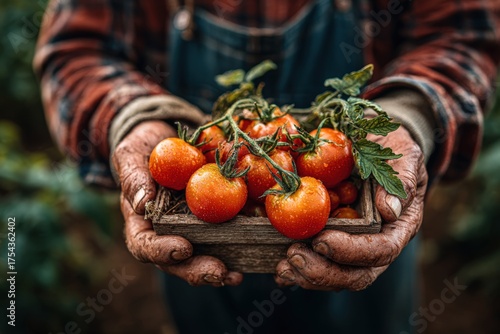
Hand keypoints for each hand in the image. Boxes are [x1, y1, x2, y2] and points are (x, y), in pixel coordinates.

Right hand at [112, 120, 242, 286]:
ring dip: (218, 270)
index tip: (183, 248)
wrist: (165, 140)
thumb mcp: (131, 156)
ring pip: (200, 259)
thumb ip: (134, 178)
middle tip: (218, 273)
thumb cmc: (142, 149)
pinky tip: (254, 253)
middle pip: (176, 262)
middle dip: (196, 271)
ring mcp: (189, 230)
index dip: (162, 252)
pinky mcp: (211, 222)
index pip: (145, 245)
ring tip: (235, 276)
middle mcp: (165, 233)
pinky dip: (236, 249)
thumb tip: (142, 205)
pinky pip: (223, 239)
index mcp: (141, 223)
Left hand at [275, 126, 427, 289]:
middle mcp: (376, 244)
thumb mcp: (403, 155)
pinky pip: (317, 264)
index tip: (322, 241)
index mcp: (398, 227)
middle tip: (294, 256)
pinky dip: (298, 271)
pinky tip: (278, 271)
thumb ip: (400, 178)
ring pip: (335, 275)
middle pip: (355, 274)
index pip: (380, 251)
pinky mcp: (332, 243)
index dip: (352, 252)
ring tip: (282, 267)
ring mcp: (354, 247)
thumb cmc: (392, 149)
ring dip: (307, 276)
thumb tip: (389, 210)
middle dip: (323, 272)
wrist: (376, 145)